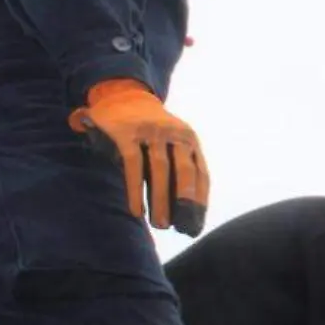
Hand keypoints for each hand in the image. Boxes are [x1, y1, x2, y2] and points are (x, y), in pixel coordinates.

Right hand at [69, 78, 210, 233]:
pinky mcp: (127, 134)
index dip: (200, 200)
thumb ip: (180, 169)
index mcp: (190, 139)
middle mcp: (174, 134)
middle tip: (179, 227)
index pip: (201, 173)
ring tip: (159, 224)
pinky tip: (136, 210)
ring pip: (159, 169)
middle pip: (184, 171)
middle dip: (184, 202)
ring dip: (160, 199)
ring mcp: (151, 132)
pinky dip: (136, 189)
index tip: (195, 224)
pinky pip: (133, 165)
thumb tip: (186, 211)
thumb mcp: (172, 144)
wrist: (123, 96)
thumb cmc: (152, 131)